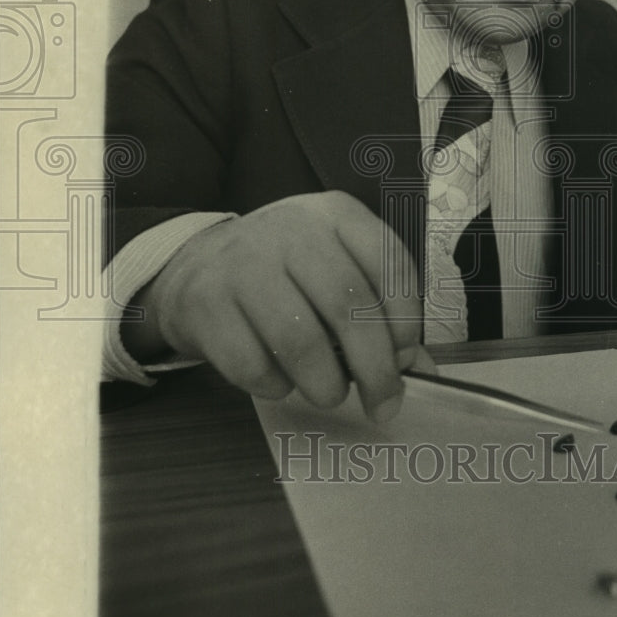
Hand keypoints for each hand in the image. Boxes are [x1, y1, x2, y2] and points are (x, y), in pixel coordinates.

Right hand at [129, 191, 433, 420]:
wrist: (197, 265)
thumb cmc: (284, 273)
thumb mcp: (335, 269)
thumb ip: (379, 313)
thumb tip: (419, 368)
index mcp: (334, 214)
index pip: (387, 260)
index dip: (405, 317)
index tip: (405, 355)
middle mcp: (290, 229)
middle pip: (348, 304)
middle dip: (375, 367)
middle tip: (382, 403)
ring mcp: (242, 263)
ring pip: (300, 339)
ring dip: (326, 383)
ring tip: (329, 393)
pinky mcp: (205, 303)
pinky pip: (252, 364)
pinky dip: (275, 386)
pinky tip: (279, 379)